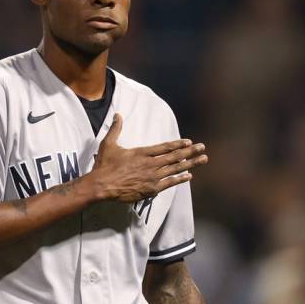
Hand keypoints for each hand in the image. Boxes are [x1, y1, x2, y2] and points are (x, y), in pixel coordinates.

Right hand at [90, 113, 207, 201]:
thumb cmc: (104, 165)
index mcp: (142, 152)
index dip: (178, 144)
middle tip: (203, 147)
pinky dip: (179, 179)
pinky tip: (189, 175)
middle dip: (191, 151)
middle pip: (174, 156)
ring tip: (203, 159)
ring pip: (175, 168)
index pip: (165, 147)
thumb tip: (117, 114)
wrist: (101, 186)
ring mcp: (152, 177)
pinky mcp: (151, 189)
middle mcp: (150, 163)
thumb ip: (116, 129)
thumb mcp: (108, 144)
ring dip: (190, 164)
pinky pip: (169, 183)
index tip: (189, 141)